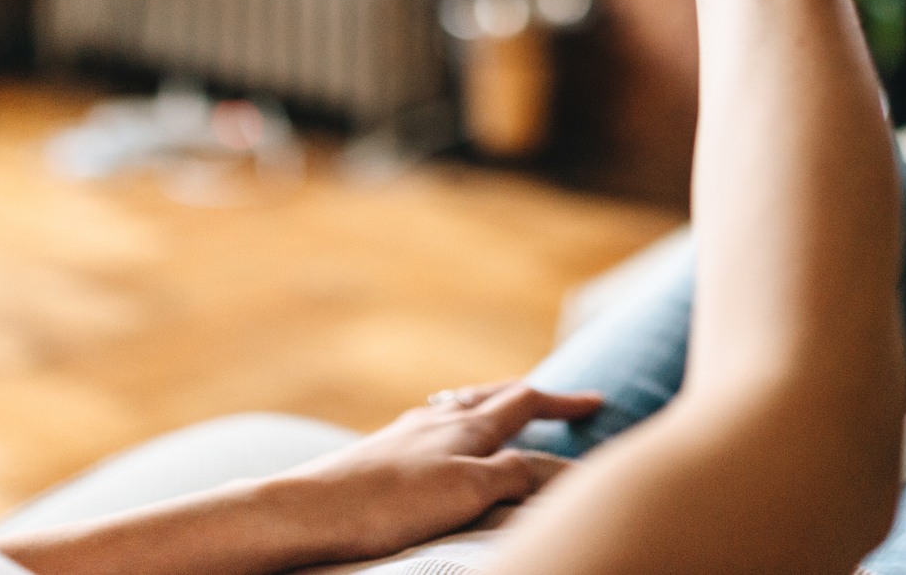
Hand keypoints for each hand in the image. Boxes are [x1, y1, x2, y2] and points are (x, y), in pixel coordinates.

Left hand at [281, 381, 601, 560]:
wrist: (310, 510)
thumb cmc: (391, 503)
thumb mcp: (468, 491)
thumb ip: (513, 474)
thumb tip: (551, 464)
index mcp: (467, 428)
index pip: (526, 401)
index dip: (564, 402)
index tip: (596, 401)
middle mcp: (438, 421)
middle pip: (493, 396)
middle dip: (528, 397)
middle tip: (554, 401)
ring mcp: (406, 433)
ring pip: (459, 409)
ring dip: (489, 407)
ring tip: (499, 413)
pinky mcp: (381, 453)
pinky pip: (432, 428)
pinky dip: (454, 427)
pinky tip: (439, 442)